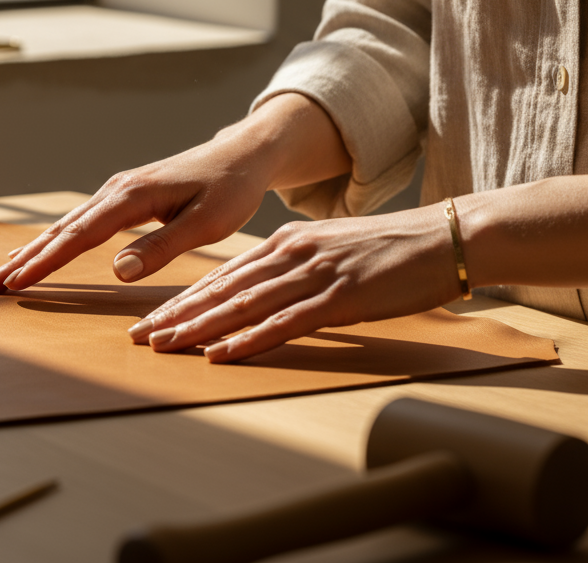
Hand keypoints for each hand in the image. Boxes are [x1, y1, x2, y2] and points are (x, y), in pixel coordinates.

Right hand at [0, 93, 352, 293]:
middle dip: (19, 261)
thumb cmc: (230, 189)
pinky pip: (76, 224)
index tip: (14, 284)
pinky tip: (34, 256)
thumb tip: (119, 271)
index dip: (45, 263)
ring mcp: (115, 193)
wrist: (241, 155)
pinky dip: (50, 242)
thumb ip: (163, 246)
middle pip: (58, 231)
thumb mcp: (208, 223)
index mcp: (132, 197)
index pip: (79, 237)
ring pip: (62, 227)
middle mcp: (115, 191)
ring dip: (28, 253)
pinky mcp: (120, 199)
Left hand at [132, 206, 462, 362]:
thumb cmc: (394, 250)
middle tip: (141, 335)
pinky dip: (249, 338)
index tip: (153, 316)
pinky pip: (286, 322)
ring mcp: (315, 273)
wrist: (446, 236)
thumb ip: (298, 268)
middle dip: (178, 313)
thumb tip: (269, 292)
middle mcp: (293, 252)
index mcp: (287, 241)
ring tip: (166, 345)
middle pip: (223, 288)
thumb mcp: (333, 251)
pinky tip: (222, 352)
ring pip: (244, 304)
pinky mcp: (341, 296)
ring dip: (200, 327)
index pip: (224, 274)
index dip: (185, 297)